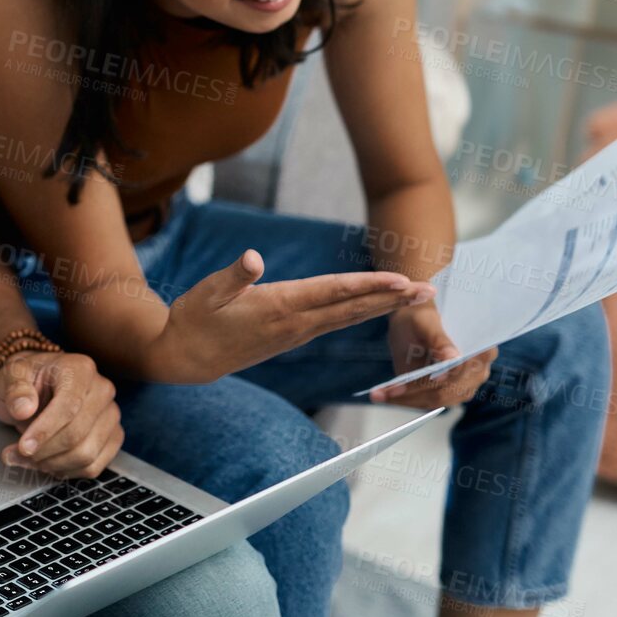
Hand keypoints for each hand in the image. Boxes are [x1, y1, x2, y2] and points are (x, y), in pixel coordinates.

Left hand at [0, 349, 122, 478]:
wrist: (37, 387)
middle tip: (16, 454)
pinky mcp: (113, 437)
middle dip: (44, 451)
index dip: (45, 431)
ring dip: (53, 464)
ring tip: (29, 459)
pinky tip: (47, 464)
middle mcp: (102, 390)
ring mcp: (111, 414)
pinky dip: (67, 471)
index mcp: (79, 369)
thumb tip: (23, 408)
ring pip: (86, 454)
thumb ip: (16, 389)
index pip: (68, 406)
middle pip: (77, 433)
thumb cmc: (26, 381)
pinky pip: (93, 466)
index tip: (23, 448)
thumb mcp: (11, 376)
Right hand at [149, 250, 435, 382]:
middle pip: (353, 309)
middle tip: (429, 292)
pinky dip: (361, 313)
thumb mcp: (206, 292)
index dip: (369, 285)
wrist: (187, 360)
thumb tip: (253, 257)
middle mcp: (296, 323)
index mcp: (280, 307)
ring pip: (348, 317)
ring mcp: (296, 333)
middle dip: (392, 299)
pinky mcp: (292, 336)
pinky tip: (376, 307)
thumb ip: (233, 275)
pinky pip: (335, 323)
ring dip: (383, 306)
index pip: (333, 293)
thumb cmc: (194, 321)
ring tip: (414, 297)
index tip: (400, 279)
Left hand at [374, 304, 496, 407]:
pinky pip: (426, 400)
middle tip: (384, 392)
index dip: (440, 377)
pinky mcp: (446, 393)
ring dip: (406, 398)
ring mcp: (464, 386)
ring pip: (435, 399)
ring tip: (379, 394)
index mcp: (483, 349)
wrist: (415, 320)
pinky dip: (405, 399)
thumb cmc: (422, 316)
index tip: (416, 381)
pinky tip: (383, 394)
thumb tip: (453, 358)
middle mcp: (478, 372)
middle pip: (448, 390)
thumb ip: (439, 339)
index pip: (463, 369)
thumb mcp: (426, 321)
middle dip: (414, 392)